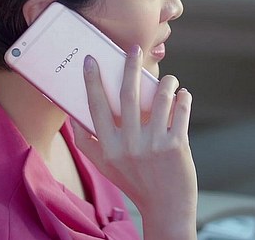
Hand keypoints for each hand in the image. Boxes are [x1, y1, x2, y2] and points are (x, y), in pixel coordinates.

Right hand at [74, 46, 197, 239]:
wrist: (166, 206)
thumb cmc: (134, 182)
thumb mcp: (104, 166)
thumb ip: (87, 143)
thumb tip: (72, 116)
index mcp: (107, 147)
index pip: (96, 107)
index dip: (92, 81)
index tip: (91, 60)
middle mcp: (128, 144)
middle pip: (127, 95)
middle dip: (129, 66)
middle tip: (133, 48)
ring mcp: (154, 144)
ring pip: (160, 98)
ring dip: (166, 82)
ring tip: (169, 79)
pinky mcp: (176, 145)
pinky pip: (180, 110)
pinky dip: (183, 97)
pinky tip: (182, 94)